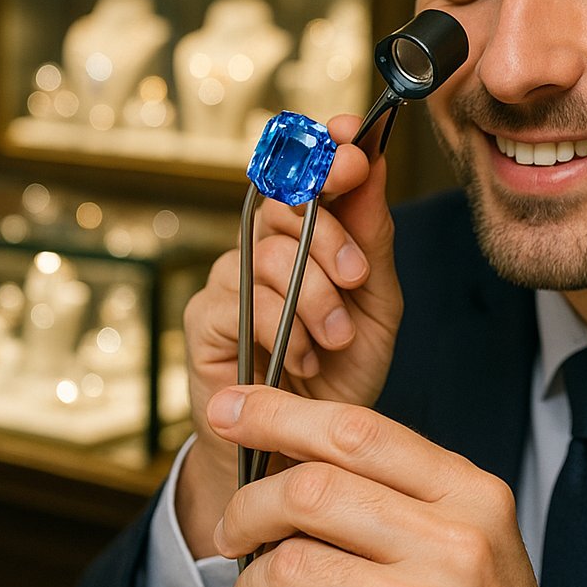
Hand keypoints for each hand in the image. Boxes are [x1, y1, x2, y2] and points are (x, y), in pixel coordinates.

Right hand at [176, 114, 402, 557]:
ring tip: (335, 337)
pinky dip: (283, 325)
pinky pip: (243, 297)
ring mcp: (232, 277)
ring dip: (314, 295)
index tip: (351, 141)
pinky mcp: (208, 316)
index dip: (325, 146)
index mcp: (310, 232)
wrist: (311, 446)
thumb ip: (372, 233)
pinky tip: (303, 357)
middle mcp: (266, 245)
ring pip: (270, 252)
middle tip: (357, 276)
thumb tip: (371, 161)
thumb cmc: (345, 368)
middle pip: (289, 202)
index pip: (308, 169)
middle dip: (331, 236)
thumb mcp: (377, 299)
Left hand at [208, 386, 579, 586]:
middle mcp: (452, 544)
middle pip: (312, 490)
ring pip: (290, 564)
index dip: (281, 413)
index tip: (233, 408)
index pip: (359, 431)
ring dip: (251, 580)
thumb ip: (397, 483)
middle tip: (231, 527)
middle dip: (248, 504)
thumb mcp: (469, 523)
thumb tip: (289, 446)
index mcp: (468, 493)